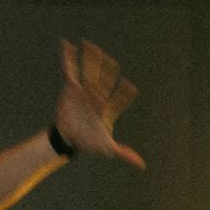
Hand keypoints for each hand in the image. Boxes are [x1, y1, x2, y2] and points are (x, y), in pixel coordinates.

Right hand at [54, 37, 144, 169]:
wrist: (69, 140)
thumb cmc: (90, 143)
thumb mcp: (107, 149)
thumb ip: (124, 153)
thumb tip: (142, 165)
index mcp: (108, 108)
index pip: (119, 98)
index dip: (123, 93)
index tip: (128, 87)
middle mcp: (98, 95)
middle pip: (104, 79)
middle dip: (106, 69)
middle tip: (110, 60)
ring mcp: (84, 90)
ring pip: (88, 70)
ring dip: (89, 58)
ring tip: (89, 43)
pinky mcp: (70, 88)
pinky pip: (69, 69)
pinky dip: (67, 57)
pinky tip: (66, 43)